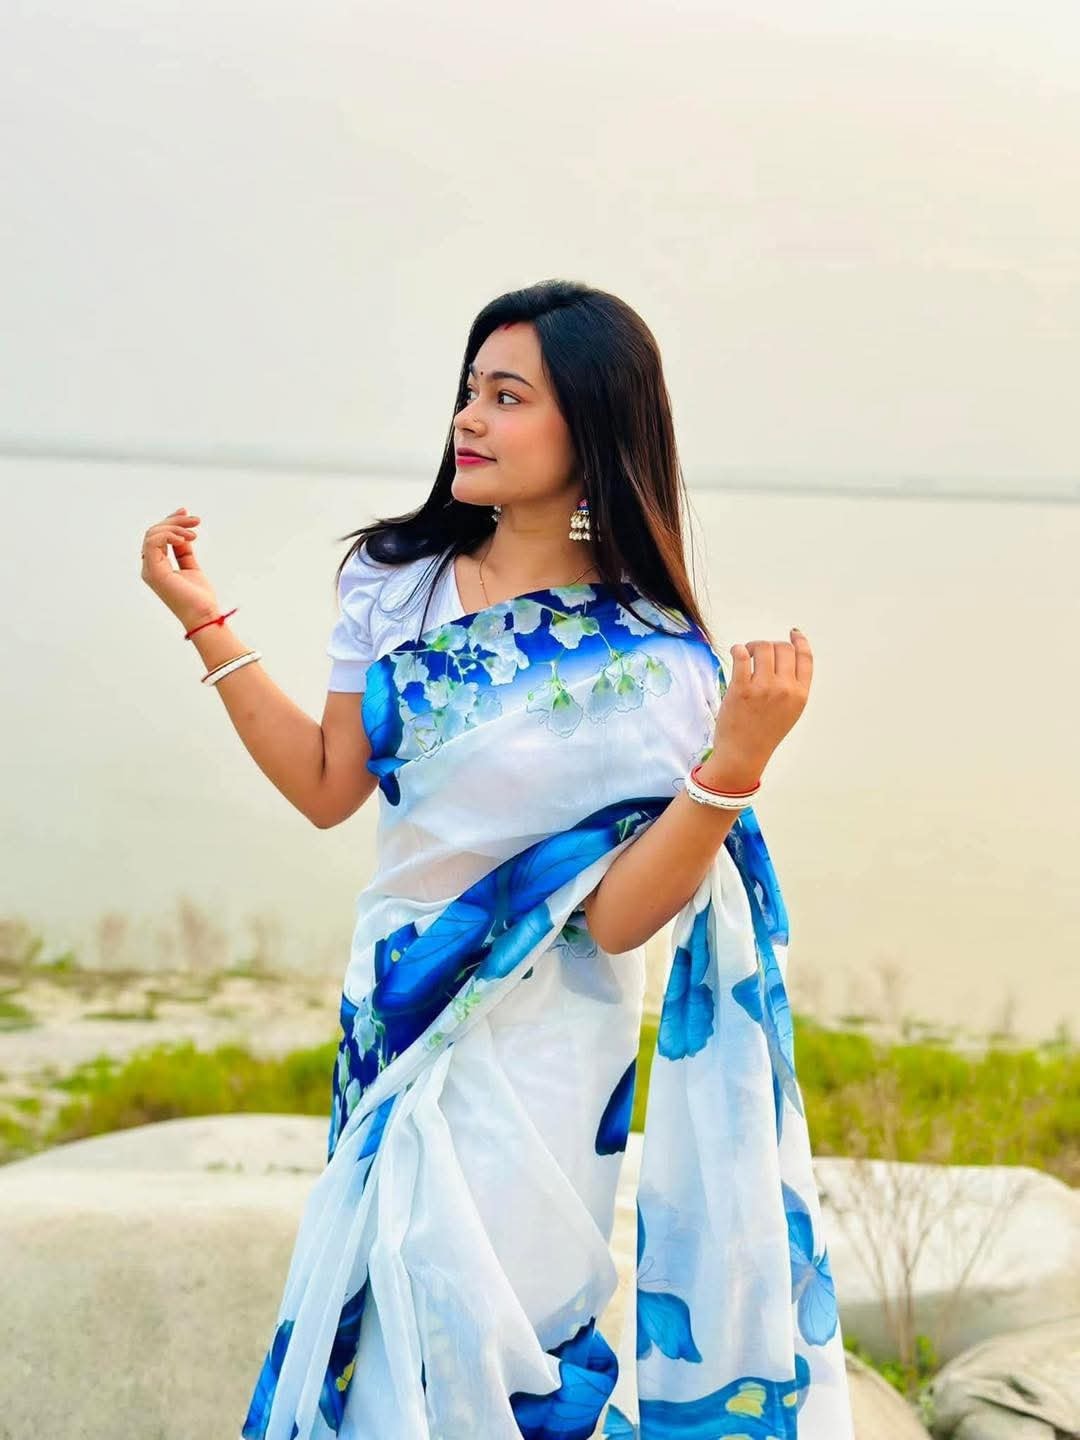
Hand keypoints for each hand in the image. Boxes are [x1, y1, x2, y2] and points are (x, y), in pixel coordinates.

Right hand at [140, 506, 219, 629]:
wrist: (204, 615)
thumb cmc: (199, 597)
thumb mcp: (191, 567)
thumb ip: (184, 551)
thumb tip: (182, 535)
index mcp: (157, 566)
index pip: (157, 537)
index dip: (171, 522)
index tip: (188, 514)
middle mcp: (150, 567)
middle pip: (154, 532)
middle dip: (175, 521)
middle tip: (195, 520)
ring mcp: (150, 569)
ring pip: (152, 534)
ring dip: (175, 527)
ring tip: (194, 533)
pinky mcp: (154, 572)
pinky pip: (153, 542)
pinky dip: (169, 535)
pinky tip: (185, 538)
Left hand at [708, 629, 813, 780]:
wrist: (743, 754)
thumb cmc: (764, 733)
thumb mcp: (790, 712)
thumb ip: (793, 687)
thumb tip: (785, 658)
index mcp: (800, 695)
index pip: (806, 658)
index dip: (800, 641)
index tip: (793, 633)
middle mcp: (785, 689)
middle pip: (783, 648)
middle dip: (771, 645)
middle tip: (758, 653)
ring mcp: (764, 689)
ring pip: (763, 647)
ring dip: (753, 646)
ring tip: (746, 654)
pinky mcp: (741, 689)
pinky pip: (741, 656)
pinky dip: (738, 649)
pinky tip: (736, 652)